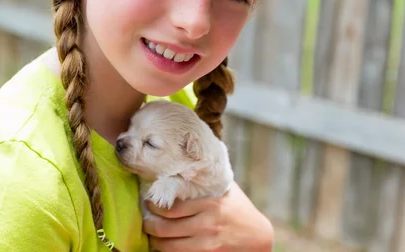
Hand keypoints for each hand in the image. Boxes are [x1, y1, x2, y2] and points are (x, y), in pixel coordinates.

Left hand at [142, 181, 273, 251]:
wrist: (259, 236)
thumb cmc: (240, 209)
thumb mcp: (226, 190)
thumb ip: (207, 180)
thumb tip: (184, 162)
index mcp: (210, 205)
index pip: (172, 208)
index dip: (154, 207)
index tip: (148, 203)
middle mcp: (207, 225)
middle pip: (166, 229)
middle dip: (149, 225)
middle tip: (145, 221)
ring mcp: (207, 244)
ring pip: (169, 246)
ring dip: (155, 241)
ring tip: (151, 235)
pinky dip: (168, 251)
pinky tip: (164, 245)